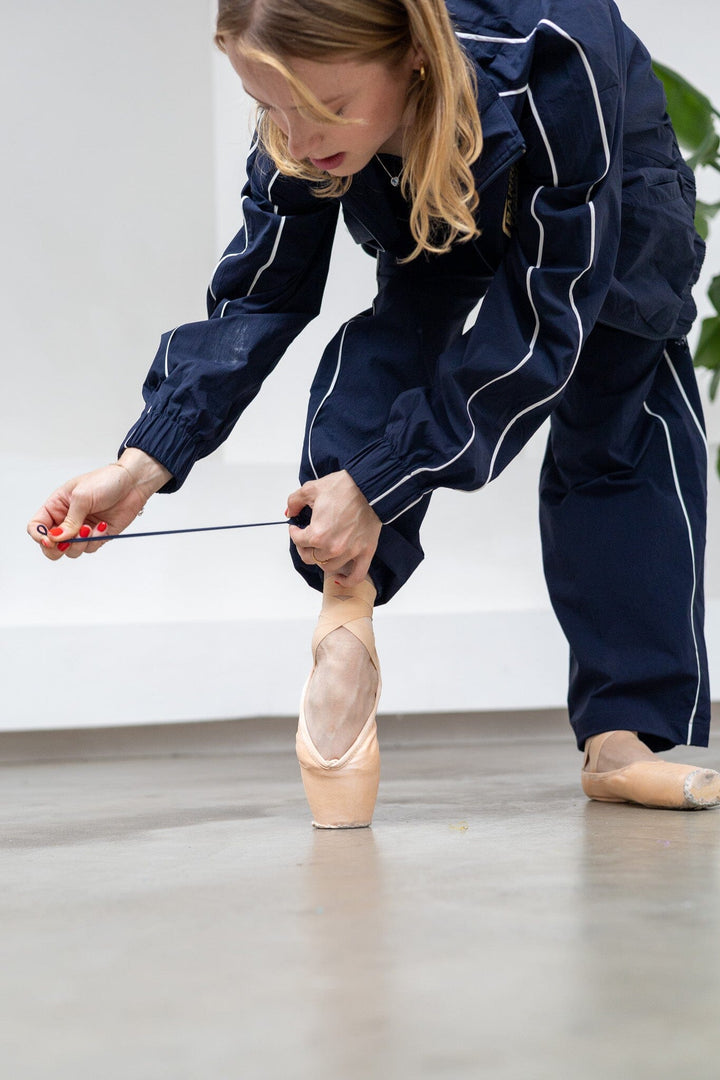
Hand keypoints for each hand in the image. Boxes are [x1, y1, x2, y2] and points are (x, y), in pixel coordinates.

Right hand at [27, 449, 171, 560]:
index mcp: (56, 506)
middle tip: (69, 540)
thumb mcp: (82, 497)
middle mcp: (66, 520)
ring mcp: (81, 530)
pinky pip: (89, 548)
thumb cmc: (105, 481)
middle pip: (51, 546)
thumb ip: (69, 521)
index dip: (39, 536)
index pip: (36, 526)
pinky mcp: (97, 536)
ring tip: (90, 527)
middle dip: (58, 548)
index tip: (49, 540)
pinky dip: (95, 540)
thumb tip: (57, 539)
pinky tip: (103, 525)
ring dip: (80, 543)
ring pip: (71, 550)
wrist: (132, 484)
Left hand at [287, 470, 380, 587]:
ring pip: (328, 567)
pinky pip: (355, 576)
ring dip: (321, 560)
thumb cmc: (344, 487)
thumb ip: (295, 502)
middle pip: (310, 557)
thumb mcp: (311, 489)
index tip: (296, 528)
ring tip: (320, 552)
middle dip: (304, 548)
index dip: (294, 532)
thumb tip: (290, 512)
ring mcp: (350, 552)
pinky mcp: (365, 552)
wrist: (369, 486)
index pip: (298, 540)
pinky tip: (338, 578)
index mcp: (318, 533)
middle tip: (305, 540)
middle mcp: (332, 547)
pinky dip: (346, 581)